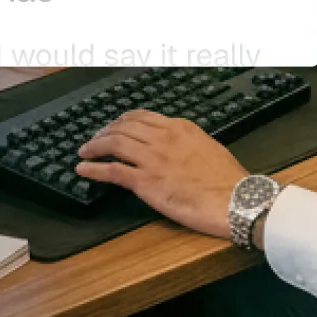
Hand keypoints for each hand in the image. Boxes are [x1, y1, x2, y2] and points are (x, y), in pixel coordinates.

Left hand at [76, 111, 247, 238]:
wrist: (234, 199)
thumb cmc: (227, 179)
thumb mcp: (207, 146)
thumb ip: (186, 141)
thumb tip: (176, 145)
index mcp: (178, 127)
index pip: (141, 116)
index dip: (122, 121)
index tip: (114, 126)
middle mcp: (162, 137)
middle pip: (123, 127)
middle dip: (104, 131)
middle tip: (94, 139)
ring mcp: (152, 159)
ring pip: (113, 143)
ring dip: (94, 146)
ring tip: (84, 151)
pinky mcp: (146, 182)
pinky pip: (112, 171)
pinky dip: (93, 168)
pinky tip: (83, 169)